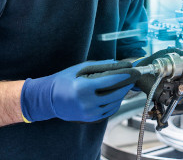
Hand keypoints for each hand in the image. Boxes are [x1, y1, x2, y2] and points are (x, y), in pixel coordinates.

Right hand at [20, 60, 135, 122]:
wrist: (48, 99)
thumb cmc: (64, 80)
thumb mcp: (80, 69)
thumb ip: (101, 66)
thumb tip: (119, 64)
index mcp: (83, 88)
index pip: (111, 81)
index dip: (125, 75)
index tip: (134, 70)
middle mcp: (87, 102)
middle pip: (116, 94)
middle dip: (127, 84)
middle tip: (133, 77)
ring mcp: (89, 113)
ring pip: (114, 103)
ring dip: (122, 94)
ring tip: (125, 84)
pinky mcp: (90, 119)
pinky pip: (109, 110)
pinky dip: (116, 102)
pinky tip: (117, 94)